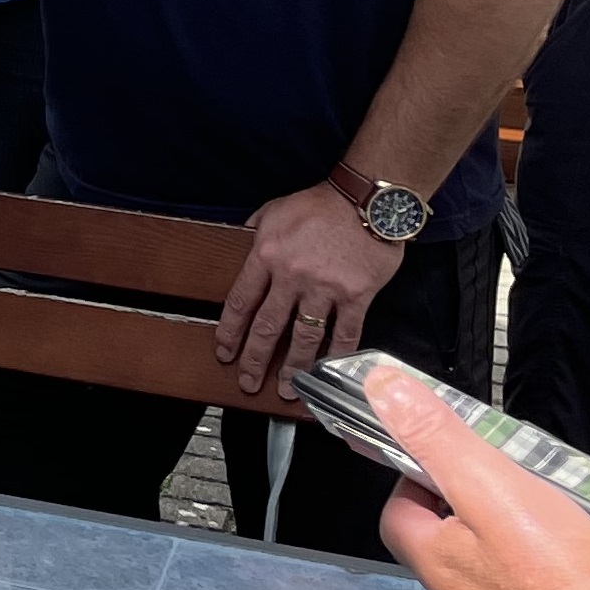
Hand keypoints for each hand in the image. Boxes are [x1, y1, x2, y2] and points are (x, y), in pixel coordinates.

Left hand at [216, 182, 402, 399]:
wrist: (365, 201)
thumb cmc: (319, 204)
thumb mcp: (273, 210)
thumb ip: (254, 232)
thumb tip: (241, 246)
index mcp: (266, 254)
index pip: (240, 301)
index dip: (230, 331)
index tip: (224, 351)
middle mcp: (292, 276)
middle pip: (268, 327)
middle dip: (256, 359)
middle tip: (249, 381)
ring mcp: (325, 289)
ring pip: (304, 337)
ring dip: (293, 367)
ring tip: (286, 388)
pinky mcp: (356, 296)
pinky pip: (345, 333)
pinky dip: (336, 355)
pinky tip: (327, 371)